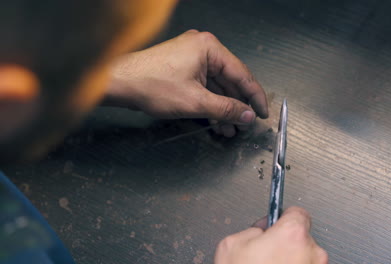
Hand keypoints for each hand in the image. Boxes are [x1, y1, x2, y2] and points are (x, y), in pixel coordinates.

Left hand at [104, 30, 268, 136]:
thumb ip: (227, 109)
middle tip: (246, 124)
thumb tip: (248, 116)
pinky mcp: (183, 69)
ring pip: (217, 87)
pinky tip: (217, 122)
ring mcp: (191, 59)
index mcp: (209, 48)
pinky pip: (204, 87)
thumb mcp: (196, 102)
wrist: (119, 84)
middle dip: (237, 106)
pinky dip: (211, 104)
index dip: (255, 97)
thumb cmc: (152, 85)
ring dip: (224, 109)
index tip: (262, 113)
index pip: (242, 74)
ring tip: (231, 129)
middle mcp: (202, 49)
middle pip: (230, 81)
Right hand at [214, 207, 327, 263]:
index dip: (283, 217)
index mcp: (292, 235)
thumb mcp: (232, 244)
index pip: (298, 212)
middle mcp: (311, 253)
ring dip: (291, 261)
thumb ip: (252, 229)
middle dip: (285, 242)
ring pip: (304, 257)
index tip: (277, 222)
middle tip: (266, 253)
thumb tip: (260, 230)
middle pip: (302, 236)